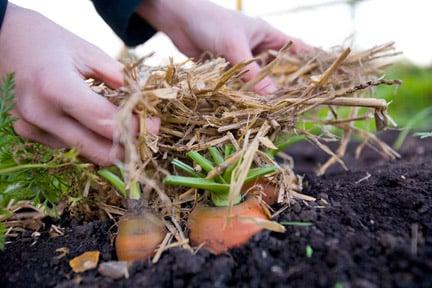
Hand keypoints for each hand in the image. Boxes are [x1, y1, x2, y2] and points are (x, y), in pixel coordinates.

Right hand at [0, 4, 159, 165]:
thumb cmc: (45, 40)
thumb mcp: (86, 50)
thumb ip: (116, 77)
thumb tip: (141, 101)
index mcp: (56, 88)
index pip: (106, 123)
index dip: (136, 129)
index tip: (155, 127)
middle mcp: (40, 115)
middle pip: (96, 150)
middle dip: (127, 150)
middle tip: (145, 139)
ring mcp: (30, 128)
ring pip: (83, 153)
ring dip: (108, 148)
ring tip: (125, 132)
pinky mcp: (26, 133)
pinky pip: (67, 148)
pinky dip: (87, 142)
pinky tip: (96, 128)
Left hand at [138, 0, 308, 93]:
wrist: (177, 19)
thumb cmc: (211, 22)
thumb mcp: (234, 46)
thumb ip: (251, 73)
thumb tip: (271, 98)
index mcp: (267, 36)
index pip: (296, 49)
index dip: (310, 64)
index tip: (321, 82)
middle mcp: (256, 49)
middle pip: (276, 70)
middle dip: (283, 87)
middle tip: (294, 108)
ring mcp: (241, 61)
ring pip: (256, 81)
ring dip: (259, 95)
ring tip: (271, 115)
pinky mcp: (224, 71)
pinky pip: (237, 86)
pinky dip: (240, 95)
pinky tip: (246, 110)